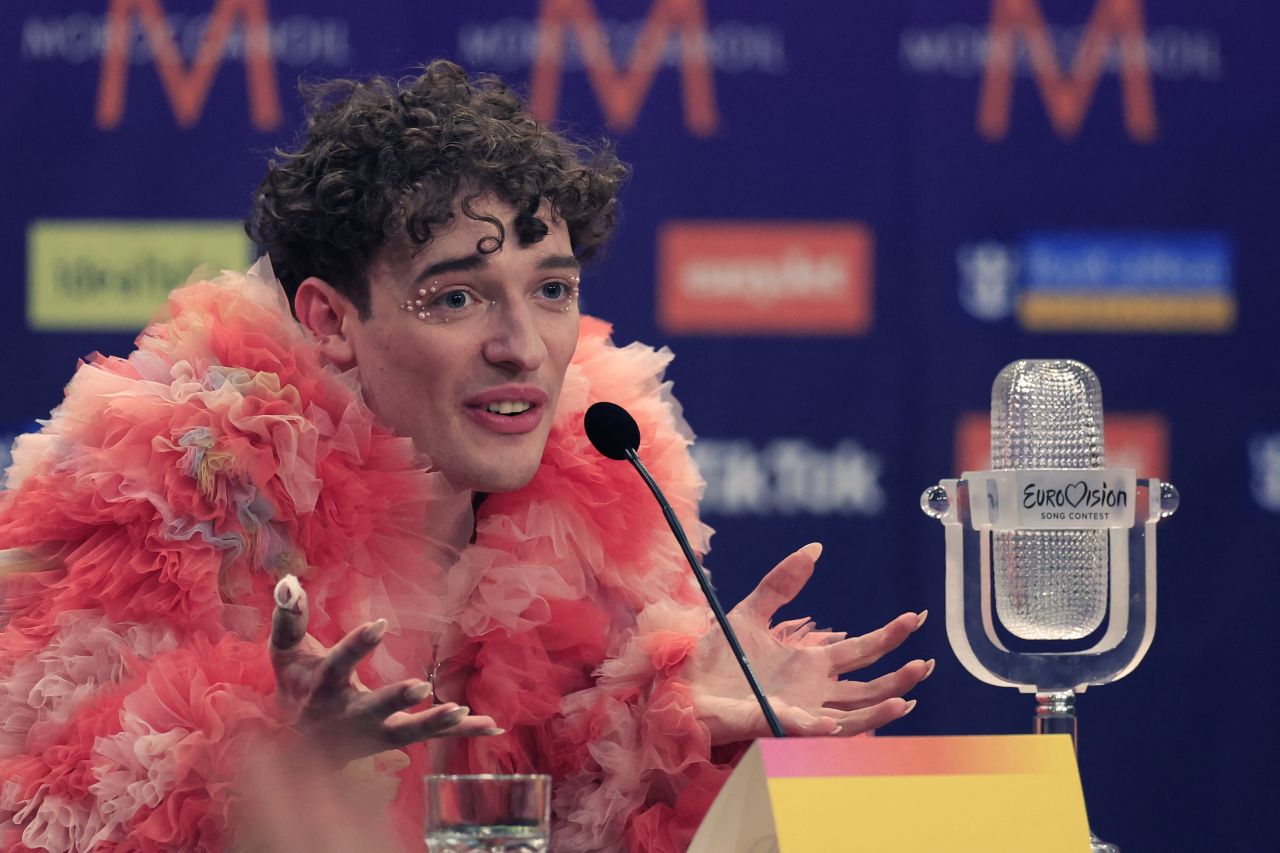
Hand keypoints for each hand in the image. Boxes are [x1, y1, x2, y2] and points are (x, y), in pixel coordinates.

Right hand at [270, 574, 500, 762]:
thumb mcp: (285, 652)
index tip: (381, 624)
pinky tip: (495, 726)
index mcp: (323, 687)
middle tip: (420, 685)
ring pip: (408, 732)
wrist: (300, 748)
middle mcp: (350, 714)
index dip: (358, 645)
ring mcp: (376, 732)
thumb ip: (289, 616)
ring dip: (436, 723)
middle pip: (374, 709)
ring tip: (463, 711)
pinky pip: (434, 737)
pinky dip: (464, 732)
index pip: (339, 664)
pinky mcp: (397, 739)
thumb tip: (290, 580)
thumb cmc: (296, 686)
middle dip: (395, 699)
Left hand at [687, 543, 931, 743]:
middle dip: (899, 677)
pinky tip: (835, 719)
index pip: (861, 649)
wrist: (683, 684)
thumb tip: (814, 548)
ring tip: (907, 698)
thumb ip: (781, 582)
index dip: (890, 635)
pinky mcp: (776, 725)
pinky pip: (808, 733)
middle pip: (868, 686)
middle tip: (927, 663)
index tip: (915, 618)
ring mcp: (799, 710)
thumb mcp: (751, 610)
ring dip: (880, 708)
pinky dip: (826, 728)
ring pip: (852, 715)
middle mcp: (812, 690)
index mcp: (810, 662)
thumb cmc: (716, 655)